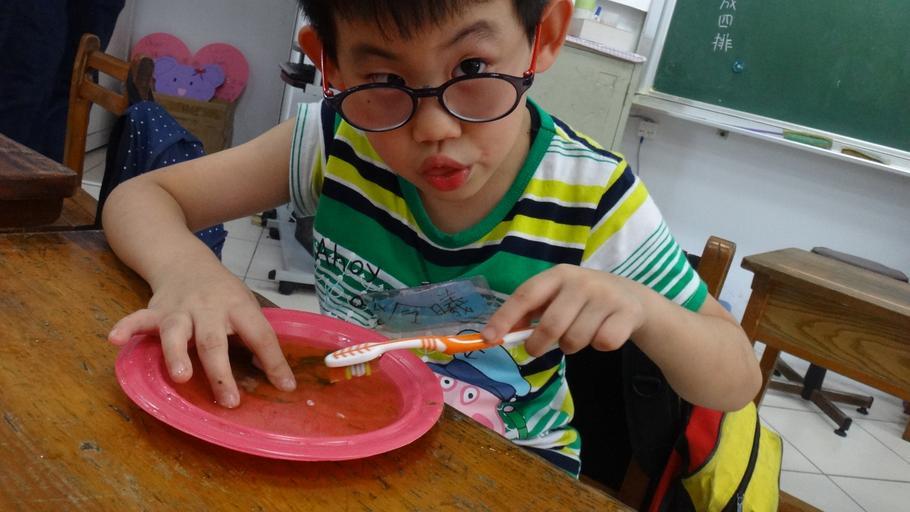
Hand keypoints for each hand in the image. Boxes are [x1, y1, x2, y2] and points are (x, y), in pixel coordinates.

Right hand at [108, 264, 295, 407]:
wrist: (186, 261)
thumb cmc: (222, 293)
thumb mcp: (246, 307)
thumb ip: (256, 337)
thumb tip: (270, 376)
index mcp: (238, 307)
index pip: (260, 334)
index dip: (273, 361)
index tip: (285, 387)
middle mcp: (208, 308)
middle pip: (213, 339)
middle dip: (220, 371)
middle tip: (229, 401)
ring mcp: (179, 309)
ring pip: (176, 331)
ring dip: (177, 354)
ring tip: (181, 377)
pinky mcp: (155, 310)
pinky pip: (139, 319)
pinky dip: (127, 328)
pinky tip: (115, 340)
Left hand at [481, 264, 648, 355]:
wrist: (631, 297)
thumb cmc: (582, 299)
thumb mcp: (557, 296)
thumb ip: (530, 312)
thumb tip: (497, 334)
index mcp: (558, 275)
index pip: (525, 295)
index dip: (505, 318)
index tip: (488, 338)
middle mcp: (581, 282)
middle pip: (551, 326)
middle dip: (537, 345)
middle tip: (537, 349)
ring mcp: (606, 297)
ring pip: (575, 340)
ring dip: (571, 346)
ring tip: (578, 333)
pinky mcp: (626, 314)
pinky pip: (602, 344)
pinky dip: (598, 346)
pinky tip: (602, 332)